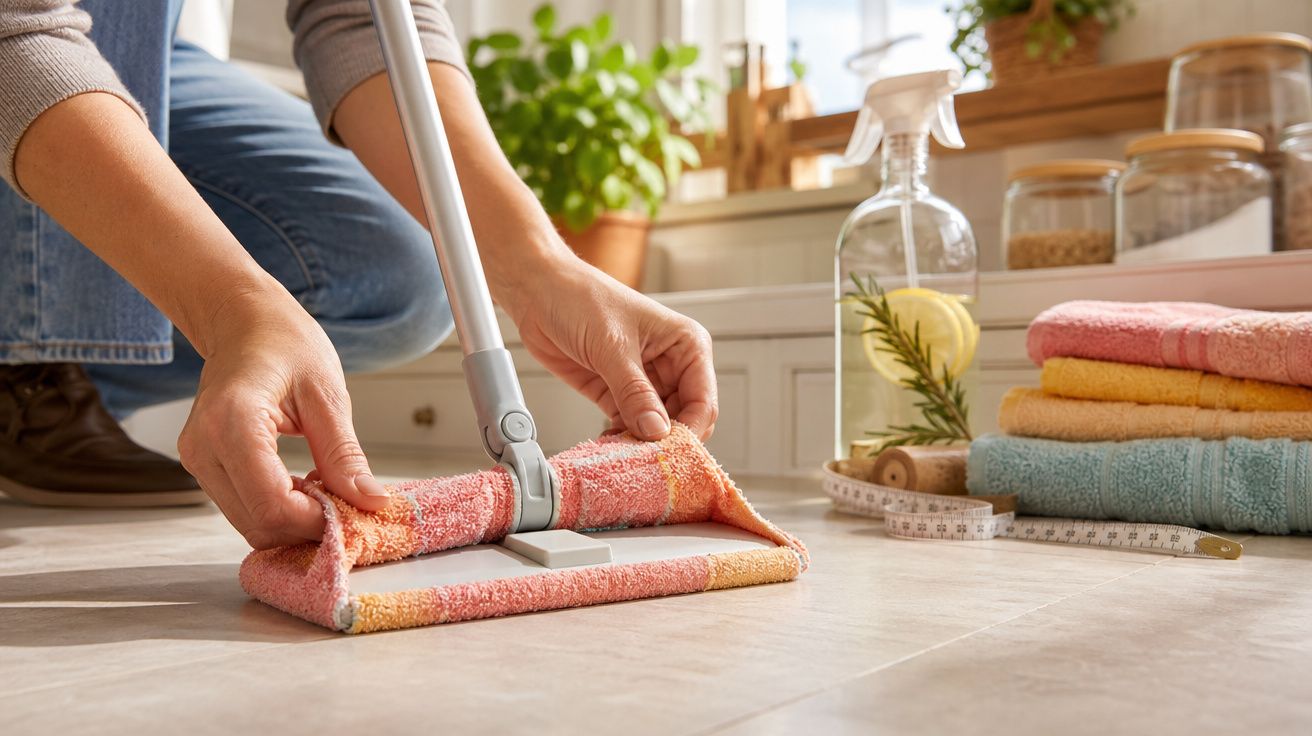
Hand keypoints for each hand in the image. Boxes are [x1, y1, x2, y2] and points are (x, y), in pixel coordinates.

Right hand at [176, 290, 389, 548]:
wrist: (243, 322)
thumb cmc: (283, 342)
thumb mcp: (327, 395)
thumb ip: (345, 455)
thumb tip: (372, 501)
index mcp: (233, 421)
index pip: (272, 505)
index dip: (316, 521)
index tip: (353, 512)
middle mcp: (204, 446)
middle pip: (259, 523)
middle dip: (307, 526)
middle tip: (347, 504)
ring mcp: (198, 459)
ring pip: (249, 524)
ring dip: (294, 521)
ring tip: (327, 490)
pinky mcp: (203, 466)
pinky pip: (243, 508)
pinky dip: (279, 510)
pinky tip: (304, 486)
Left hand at [505, 252, 717, 441]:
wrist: (538, 292)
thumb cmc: (580, 297)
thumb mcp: (612, 346)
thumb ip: (634, 391)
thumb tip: (656, 430)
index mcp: (686, 344)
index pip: (703, 399)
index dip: (690, 430)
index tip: (669, 452)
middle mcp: (670, 364)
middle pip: (683, 419)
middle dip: (666, 441)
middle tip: (645, 460)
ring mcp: (643, 381)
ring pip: (656, 427)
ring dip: (642, 444)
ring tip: (625, 456)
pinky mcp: (616, 393)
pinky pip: (630, 425)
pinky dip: (623, 440)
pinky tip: (611, 447)